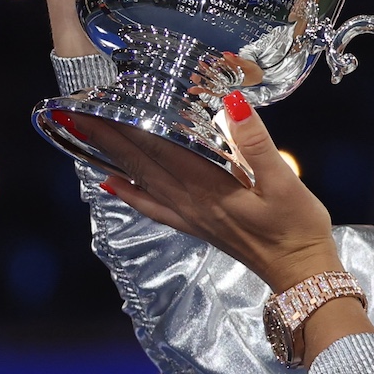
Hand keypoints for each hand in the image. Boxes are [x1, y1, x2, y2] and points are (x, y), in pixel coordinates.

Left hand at [59, 81, 343, 293]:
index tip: (99, 100)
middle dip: (107, 133)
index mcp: (209, 187)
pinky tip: (111, 184)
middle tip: (73, 108)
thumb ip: (256, 143)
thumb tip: (233, 103)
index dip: (127, 121)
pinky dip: (129, 194)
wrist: (300, 273)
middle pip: (141, 161)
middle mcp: (190, 201)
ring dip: (110, 156)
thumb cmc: (297, 227)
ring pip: (141, 180)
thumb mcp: (285, 182)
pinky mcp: (195, 226)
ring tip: (83, 134)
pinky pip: (153, 208)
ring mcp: (190, 216)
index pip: (159, 146)